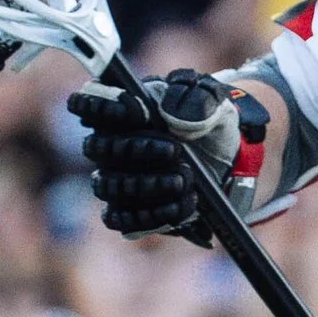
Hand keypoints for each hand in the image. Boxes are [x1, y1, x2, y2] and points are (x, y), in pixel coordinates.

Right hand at [68, 71, 266, 246]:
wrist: (228, 161)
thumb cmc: (208, 123)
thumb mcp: (212, 100)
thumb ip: (195, 97)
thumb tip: (171, 114)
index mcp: (121, 107)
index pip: (89, 101)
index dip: (101, 105)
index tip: (136, 110)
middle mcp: (109, 144)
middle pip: (99, 148)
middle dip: (136, 150)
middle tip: (176, 151)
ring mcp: (115, 179)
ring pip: (109, 186)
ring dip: (146, 185)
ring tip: (182, 181)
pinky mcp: (129, 211)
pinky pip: (120, 219)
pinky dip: (148, 216)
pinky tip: (177, 207)